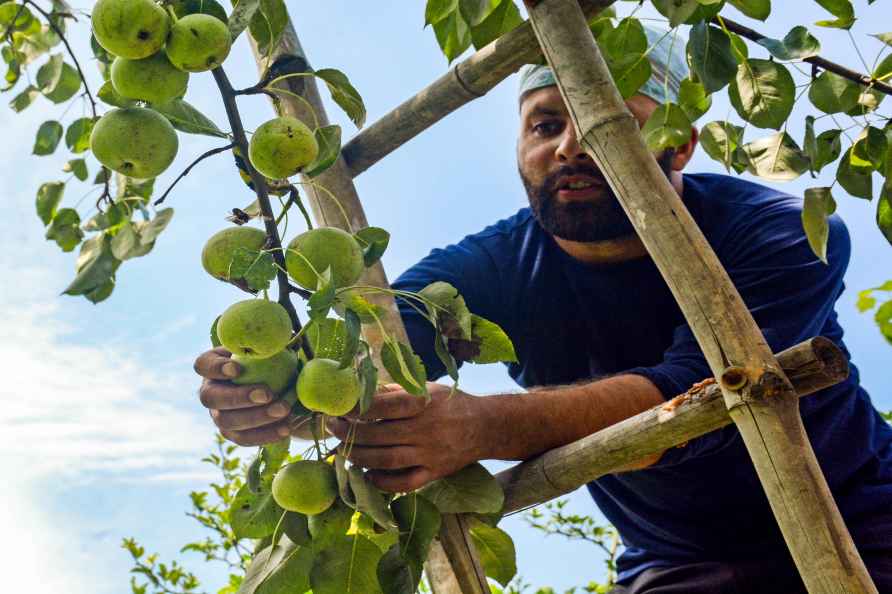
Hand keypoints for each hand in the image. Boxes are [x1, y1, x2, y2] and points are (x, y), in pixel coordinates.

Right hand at [194, 347, 292, 445]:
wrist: (279, 384)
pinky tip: (286, 427)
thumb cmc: (271, 358)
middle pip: (211, 398)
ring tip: (284, 410)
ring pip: (227, 422)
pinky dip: (266, 434)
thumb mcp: (270, 346)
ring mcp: (218, 415)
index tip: (237, 369)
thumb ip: (271, 342)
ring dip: (257, 417)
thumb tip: (286, 339)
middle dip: (238, 397)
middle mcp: (210, 391)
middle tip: (267, 393)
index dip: (216, 368)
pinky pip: (244, 439)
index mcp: (213, 365)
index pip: (203, 365)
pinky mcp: (232, 433)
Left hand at [326, 383, 489, 492]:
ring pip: (387, 460)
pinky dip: (383, 483)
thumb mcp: (425, 388)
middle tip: (331, 427)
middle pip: (379, 434)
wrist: (485, 426)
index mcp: (422, 402)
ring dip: (359, 457)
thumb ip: (394, 390)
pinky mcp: (435, 473)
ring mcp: (430, 454)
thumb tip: (358, 390)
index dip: (356, 408)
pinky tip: (367, 476)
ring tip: (342, 451)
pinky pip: (405, 483)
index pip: (383, 405)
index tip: (337, 407)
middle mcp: (426, 428)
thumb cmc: (448, 403)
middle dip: (349, 432)